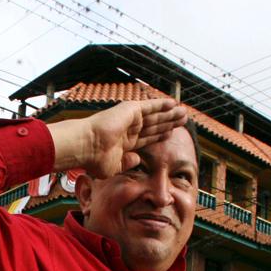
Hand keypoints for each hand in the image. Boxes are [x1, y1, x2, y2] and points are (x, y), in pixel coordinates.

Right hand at [49, 99, 186, 177]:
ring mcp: (129, 118)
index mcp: (124, 143)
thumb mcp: (114, 167)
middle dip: (168, 123)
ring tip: (183, 113)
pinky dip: (162, 104)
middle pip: (153, 126)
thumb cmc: (95, 159)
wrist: (88, 146)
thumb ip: (127, 163)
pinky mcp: (130, 109)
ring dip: (169, 114)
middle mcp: (128, 129)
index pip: (146, 138)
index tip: (170, 134)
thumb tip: (137, 160)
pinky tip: (173, 103)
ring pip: (155, 115)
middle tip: (182, 120)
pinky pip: (150, 106)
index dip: (159, 136)